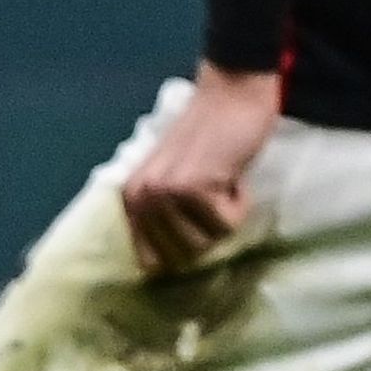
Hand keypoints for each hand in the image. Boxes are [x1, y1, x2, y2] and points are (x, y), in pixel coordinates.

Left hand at [115, 64, 280, 276]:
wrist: (231, 97)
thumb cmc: (211, 141)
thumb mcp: (175, 182)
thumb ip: (165, 218)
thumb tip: (164, 272)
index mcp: (130, 199)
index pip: (150, 261)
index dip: (181, 257)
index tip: (201, 234)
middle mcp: (141, 198)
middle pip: (184, 257)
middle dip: (210, 232)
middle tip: (214, 194)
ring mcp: (164, 193)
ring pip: (206, 244)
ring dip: (226, 217)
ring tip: (221, 182)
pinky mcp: (194, 188)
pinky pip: (228, 224)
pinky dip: (240, 203)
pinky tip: (230, 174)